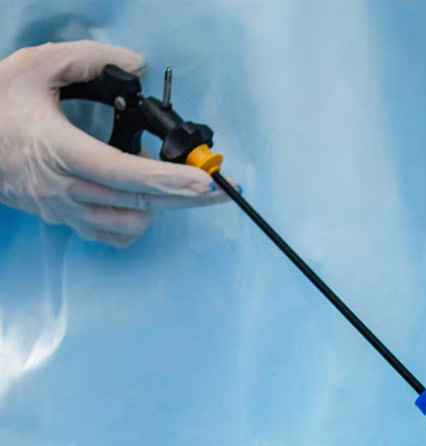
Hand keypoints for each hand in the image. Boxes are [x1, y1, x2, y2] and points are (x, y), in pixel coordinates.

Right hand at [0, 41, 223, 246]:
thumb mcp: (35, 66)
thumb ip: (88, 59)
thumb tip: (137, 64)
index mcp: (56, 148)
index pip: (121, 172)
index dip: (167, 179)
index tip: (203, 180)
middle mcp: (61, 187)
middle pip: (137, 203)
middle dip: (185, 198)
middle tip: (221, 190)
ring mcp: (63, 210)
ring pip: (129, 225)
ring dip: (158, 206)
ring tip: (170, 184)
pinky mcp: (64, 222)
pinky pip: (112, 236)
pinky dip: (135, 222)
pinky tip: (140, 200)